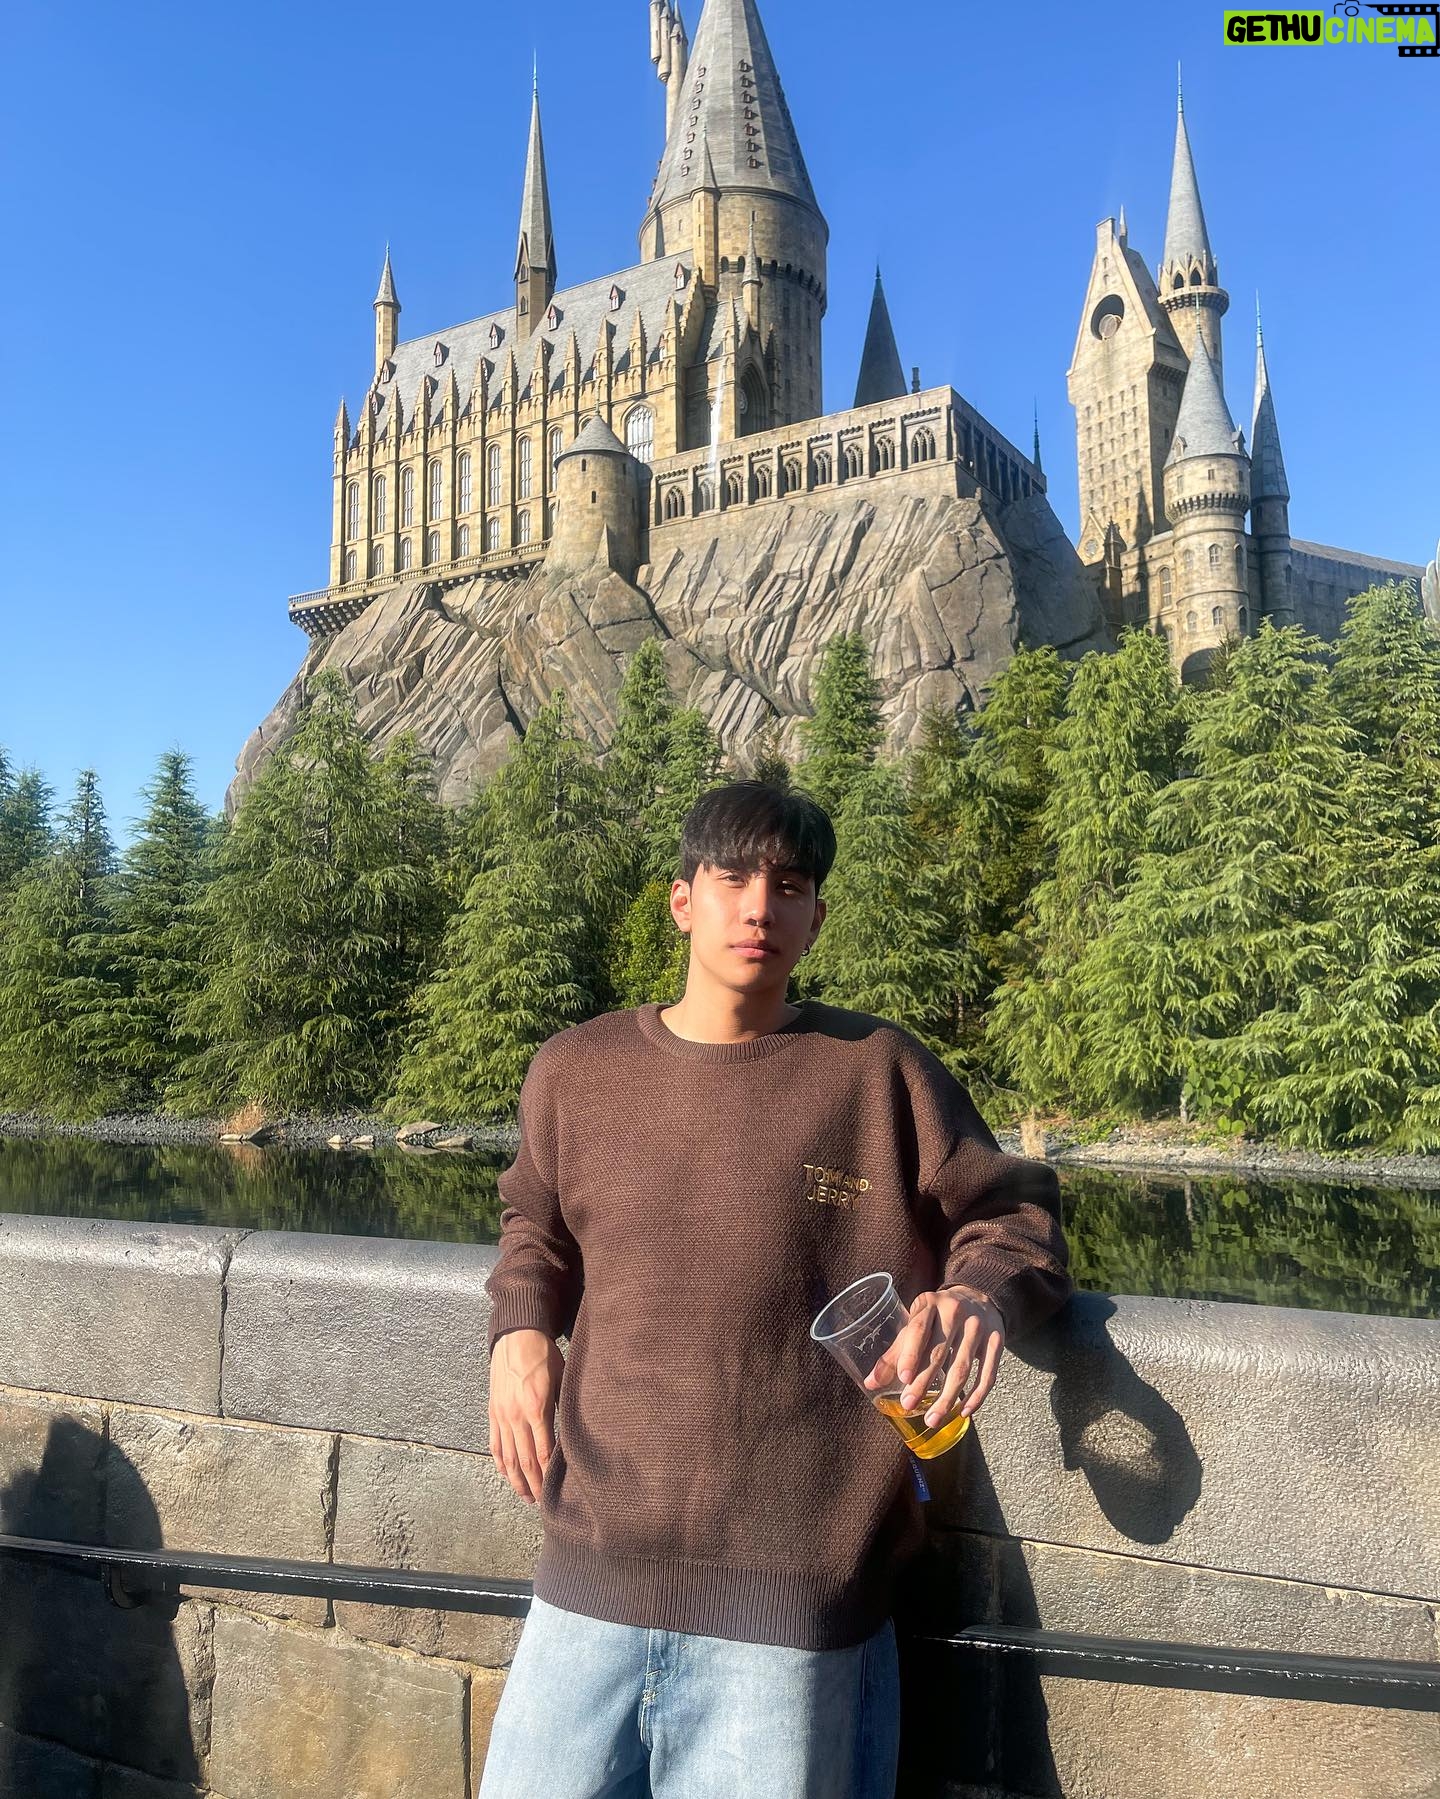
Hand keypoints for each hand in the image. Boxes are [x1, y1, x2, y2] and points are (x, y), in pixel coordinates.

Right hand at [489, 1328, 563, 1502]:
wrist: (516, 1334)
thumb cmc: (544, 1355)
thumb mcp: (562, 1379)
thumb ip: (564, 1409)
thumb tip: (573, 1435)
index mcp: (536, 1408)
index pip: (543, 1453)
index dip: (548, 1477)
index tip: (554, 1494)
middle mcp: (516, 1416)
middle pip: (524, 1461)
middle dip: (534, 1486)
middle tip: (542, 1505)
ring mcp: (501, 1415)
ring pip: (508, 1457)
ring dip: (516, 1480)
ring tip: (526, 1497)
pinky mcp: (493, 1412)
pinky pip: (495, 1443)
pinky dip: (500, 1462)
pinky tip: (507, 1474)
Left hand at [861, 1285, 1005, 1431]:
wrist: (980, 1296)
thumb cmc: (939, 1315)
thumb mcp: (918, 1322)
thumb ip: (896, 1351)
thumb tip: (871, 1383)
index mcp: (929, 1303)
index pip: (918, 1330)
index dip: (910, 1355)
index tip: (902, 1379)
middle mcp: (955, 1312)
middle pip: (939, 1353)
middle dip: (923, 1383)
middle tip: (909, 1406)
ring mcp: (978, 1326)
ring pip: (962, 1369)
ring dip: (947, 1398)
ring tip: (932, 1419)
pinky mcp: (996, 1341)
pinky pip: (987, 1374)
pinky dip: (976, 1397)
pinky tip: (963, 1412)